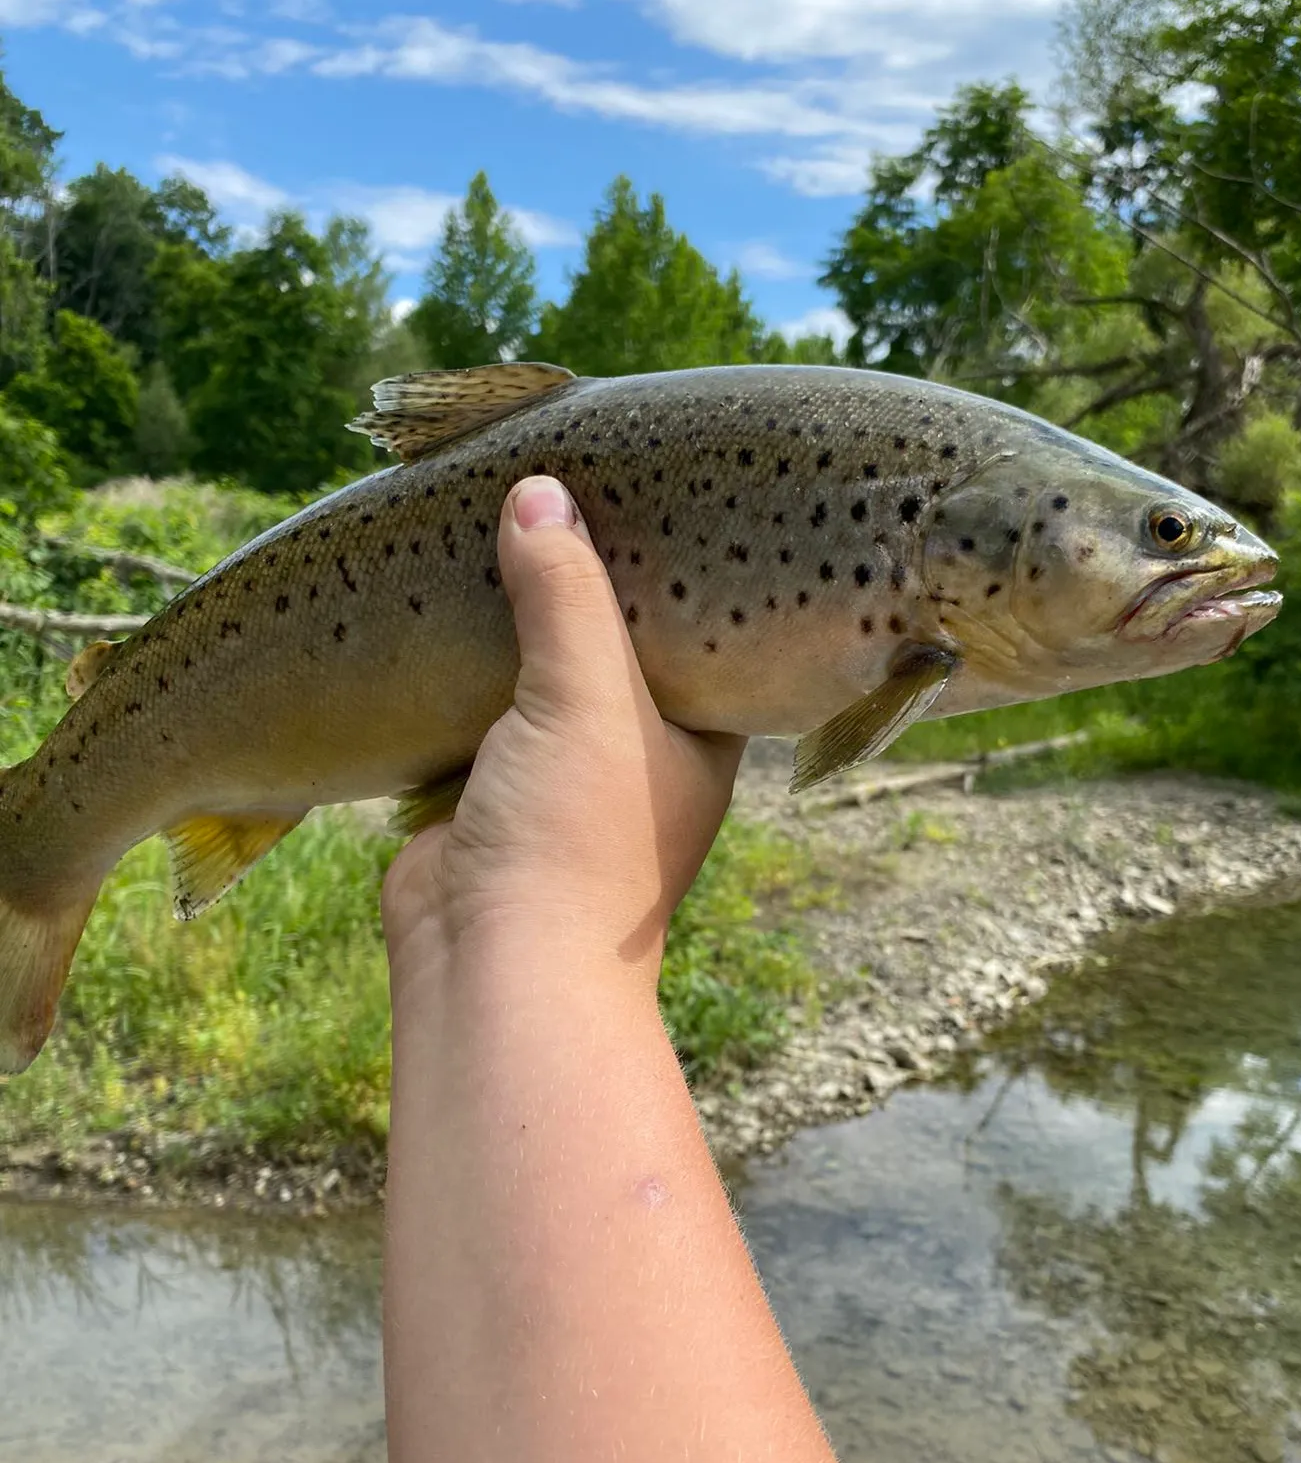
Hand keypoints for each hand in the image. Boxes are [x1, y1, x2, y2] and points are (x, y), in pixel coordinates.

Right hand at [381, 475, 745, 973]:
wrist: (492, 970)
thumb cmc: (577, 839)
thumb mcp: (588, 697)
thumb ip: (568, 593)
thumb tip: (539, 493)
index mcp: (700, 730)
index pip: (701, 621)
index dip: (671, 562)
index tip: (639, 494)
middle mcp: (639, 749)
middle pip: (612, 638)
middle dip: (577, 581)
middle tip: (547, 492)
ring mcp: (562, 769)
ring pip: (538, 667)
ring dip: (511, 617)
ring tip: (485, 525)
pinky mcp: (489, 782)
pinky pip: (478, 700)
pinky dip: (461, 658)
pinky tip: (438, 596)